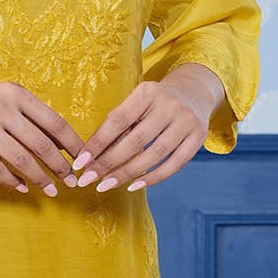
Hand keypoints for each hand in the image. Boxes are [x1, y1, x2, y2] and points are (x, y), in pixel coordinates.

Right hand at [0, 72, 85, 195]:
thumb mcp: (0, 94)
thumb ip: (25, 112)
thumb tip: (55, 139)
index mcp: (16, 94)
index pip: (54, 122)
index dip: (72, 144)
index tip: (84, 160)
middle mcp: (3, 108)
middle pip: (41, 144)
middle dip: (60, 167)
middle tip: (71, 181)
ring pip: (21, 159)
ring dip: (39, 178)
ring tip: (51, 189)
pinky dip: (11, 180)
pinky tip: (21, 187)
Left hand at [64, 67, 223, 192]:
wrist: (194, 92)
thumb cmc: (154, 102)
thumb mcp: (136, 103)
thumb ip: (117, 125)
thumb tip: (90, 157)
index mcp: (148, 92)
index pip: (118, 121)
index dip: (97, 143)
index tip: (79, 163)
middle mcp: (169, 105)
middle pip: (135, 141)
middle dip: (108, 163)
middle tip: (88, 179)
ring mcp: (187, 121)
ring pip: (154, 155)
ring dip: (126, 173)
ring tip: (106, 185)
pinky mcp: (199, 137)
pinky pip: (174, 164)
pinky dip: (153, 177)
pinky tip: (133, 185)